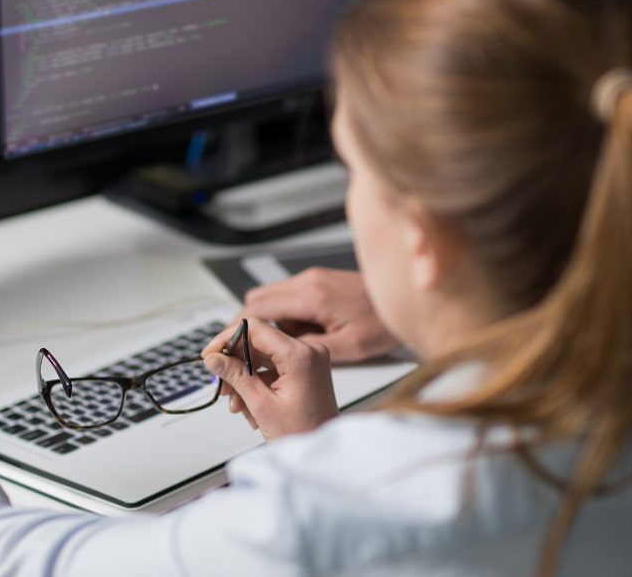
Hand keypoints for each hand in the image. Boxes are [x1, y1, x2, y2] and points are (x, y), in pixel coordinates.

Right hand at [202, 319, 337, 440]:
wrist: (323, 453)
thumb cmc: (303, 434)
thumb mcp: (262, 405)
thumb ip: (235, 376)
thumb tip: (213, 358)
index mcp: (300, 355)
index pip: (255, 328)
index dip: (227, 339)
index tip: (210, 355)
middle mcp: (308, 351)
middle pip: (258, 343)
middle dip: (235, 365)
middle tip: (221, 385)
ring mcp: (308, 360)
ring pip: (262, 357)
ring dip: (244, 378)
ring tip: (236, 404)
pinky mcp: (305, 370)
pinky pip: (272, 368)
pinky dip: (257, 383)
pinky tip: (250, 405)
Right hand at [240, 267, 400, 362]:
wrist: (407, 299)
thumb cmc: (383, 324)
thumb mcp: (347, 347)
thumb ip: (306, 349)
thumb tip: (276, 353)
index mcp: (312, 296)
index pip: (257, 309)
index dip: (236, 329)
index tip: (225, 346)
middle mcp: (308, 282)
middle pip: (257, 299)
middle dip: (248, 327)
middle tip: (247, 353)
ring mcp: (313, 278)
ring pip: (270, 297)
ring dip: (268, 322)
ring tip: (283, 348)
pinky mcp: (319, 281)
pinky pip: (288, 297)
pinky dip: (284, 316)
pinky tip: (300, 336)